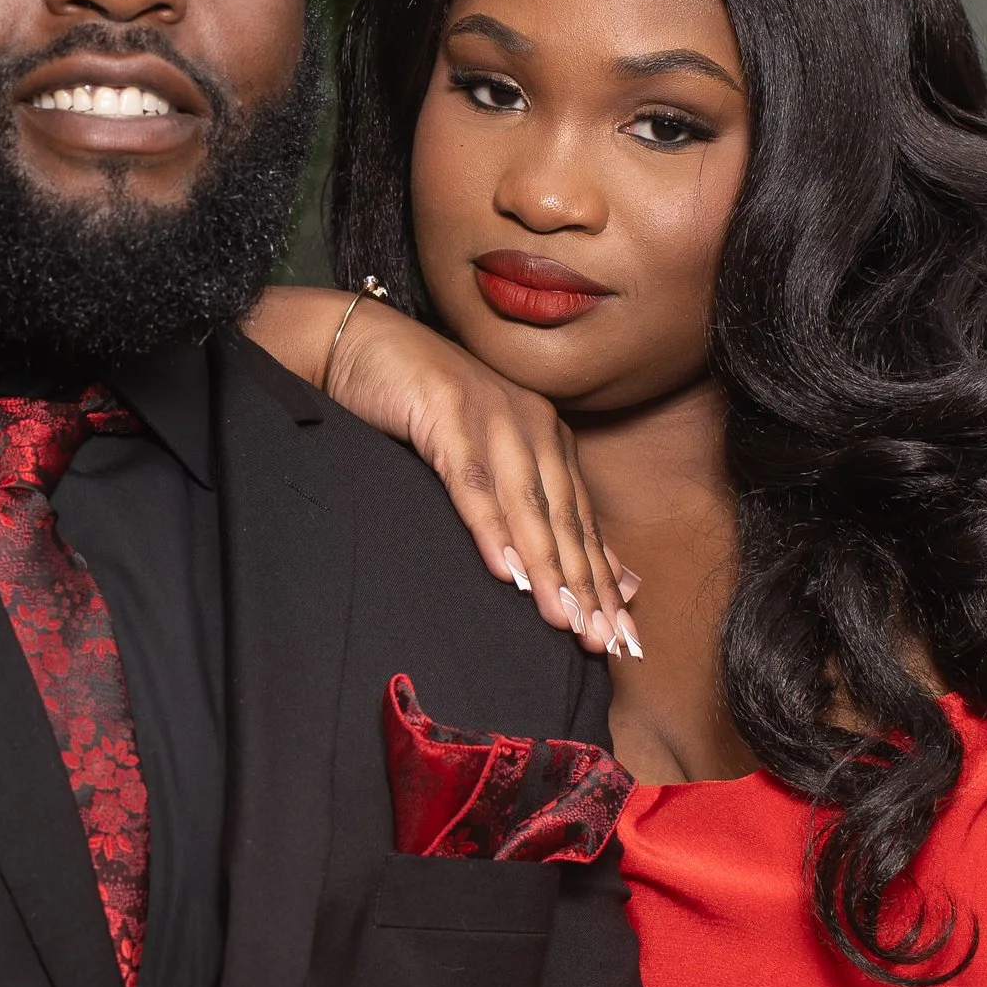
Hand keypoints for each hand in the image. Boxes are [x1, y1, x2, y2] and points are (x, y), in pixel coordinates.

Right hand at [326, 301, 638, 658]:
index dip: (603, 583)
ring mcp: (492, 417)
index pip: (582, 523)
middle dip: (587, 586)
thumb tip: (579, 559)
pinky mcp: (447, 412)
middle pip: (565, 520)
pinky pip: (472, 481)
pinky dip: (490, 527)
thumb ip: (529, 507)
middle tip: (606, 641)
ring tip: (563, 619)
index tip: (623, 639)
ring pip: (527, 506)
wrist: (363, 345)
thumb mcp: (483, 459)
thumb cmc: (420, 409)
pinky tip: (503, 569)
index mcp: (546, 439)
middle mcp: (532, 426)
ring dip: (547, 566)